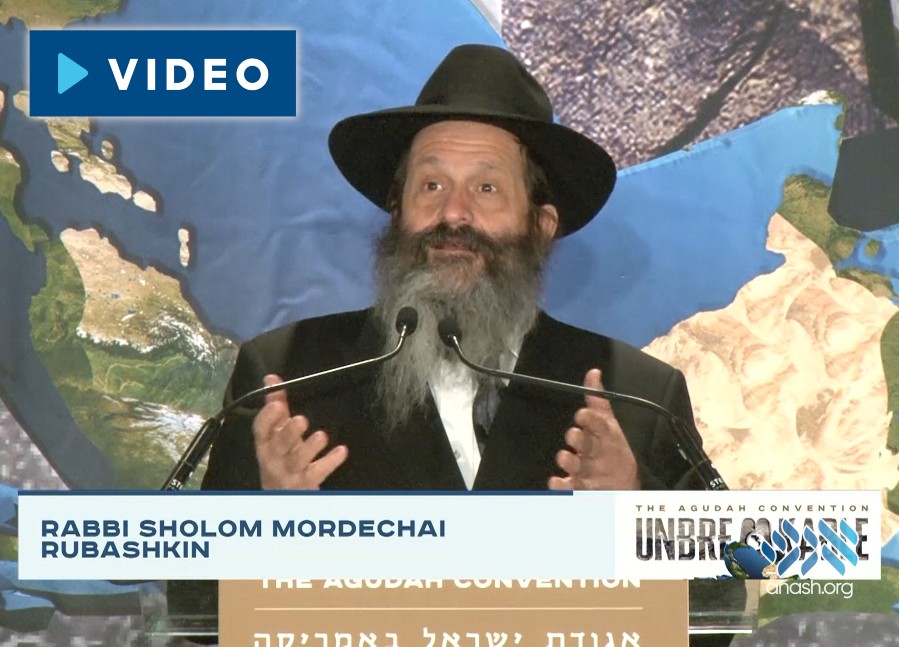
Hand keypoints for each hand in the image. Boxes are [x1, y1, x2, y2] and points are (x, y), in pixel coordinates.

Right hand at [253, 374, 347, 488]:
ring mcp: (288, 473)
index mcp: (265, 442)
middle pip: (278, 446)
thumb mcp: (276, 432)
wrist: (282, 494)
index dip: (267, 417)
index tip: (277, 404)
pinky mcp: (305, 484)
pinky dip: (330, 462)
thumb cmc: (280, 456)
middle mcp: (273, 458)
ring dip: (309, 448)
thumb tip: (271, 378)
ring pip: (297, 461)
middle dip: (289, 433)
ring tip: (322, 436)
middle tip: (301, 420)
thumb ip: (275, 405)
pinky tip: (341, 451)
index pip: (260, 429)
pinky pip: (317, 473)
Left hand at [548, 368, 639, 489]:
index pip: (600, 425)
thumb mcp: (607, 423)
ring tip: (563, 458)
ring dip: (573, 464)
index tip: (581, 414)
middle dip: (582, 441)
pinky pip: (575, 490)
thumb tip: (593, 372)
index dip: (591, 420)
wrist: (627, 484)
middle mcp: (600, 455)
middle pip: (591, 447)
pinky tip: (555, 483)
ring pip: (583, 469)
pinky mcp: (586, 491)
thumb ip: (597, 399)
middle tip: (572, 435)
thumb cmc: (612, 448)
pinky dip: (565, 488)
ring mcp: (594, 474)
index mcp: (605, 436)